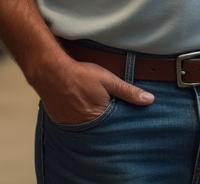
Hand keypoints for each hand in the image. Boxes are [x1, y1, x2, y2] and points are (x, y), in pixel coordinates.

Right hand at [32, 56, 153, 125]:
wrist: (50, 71)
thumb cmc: (81, 74)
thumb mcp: (109, 80)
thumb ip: (129, 91)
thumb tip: (149, 100)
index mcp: (98, 118)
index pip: (114, 126)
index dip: (119, 121)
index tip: (122, 116)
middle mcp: (83, 125)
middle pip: (99, 128)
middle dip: (105, 122)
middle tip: (105, 109)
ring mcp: (69, 124)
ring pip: (86, 126)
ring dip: (90, 120)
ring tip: (91, 108)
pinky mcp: (59, 120)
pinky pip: (72, 124)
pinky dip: (77, 118)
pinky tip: (79, 107)